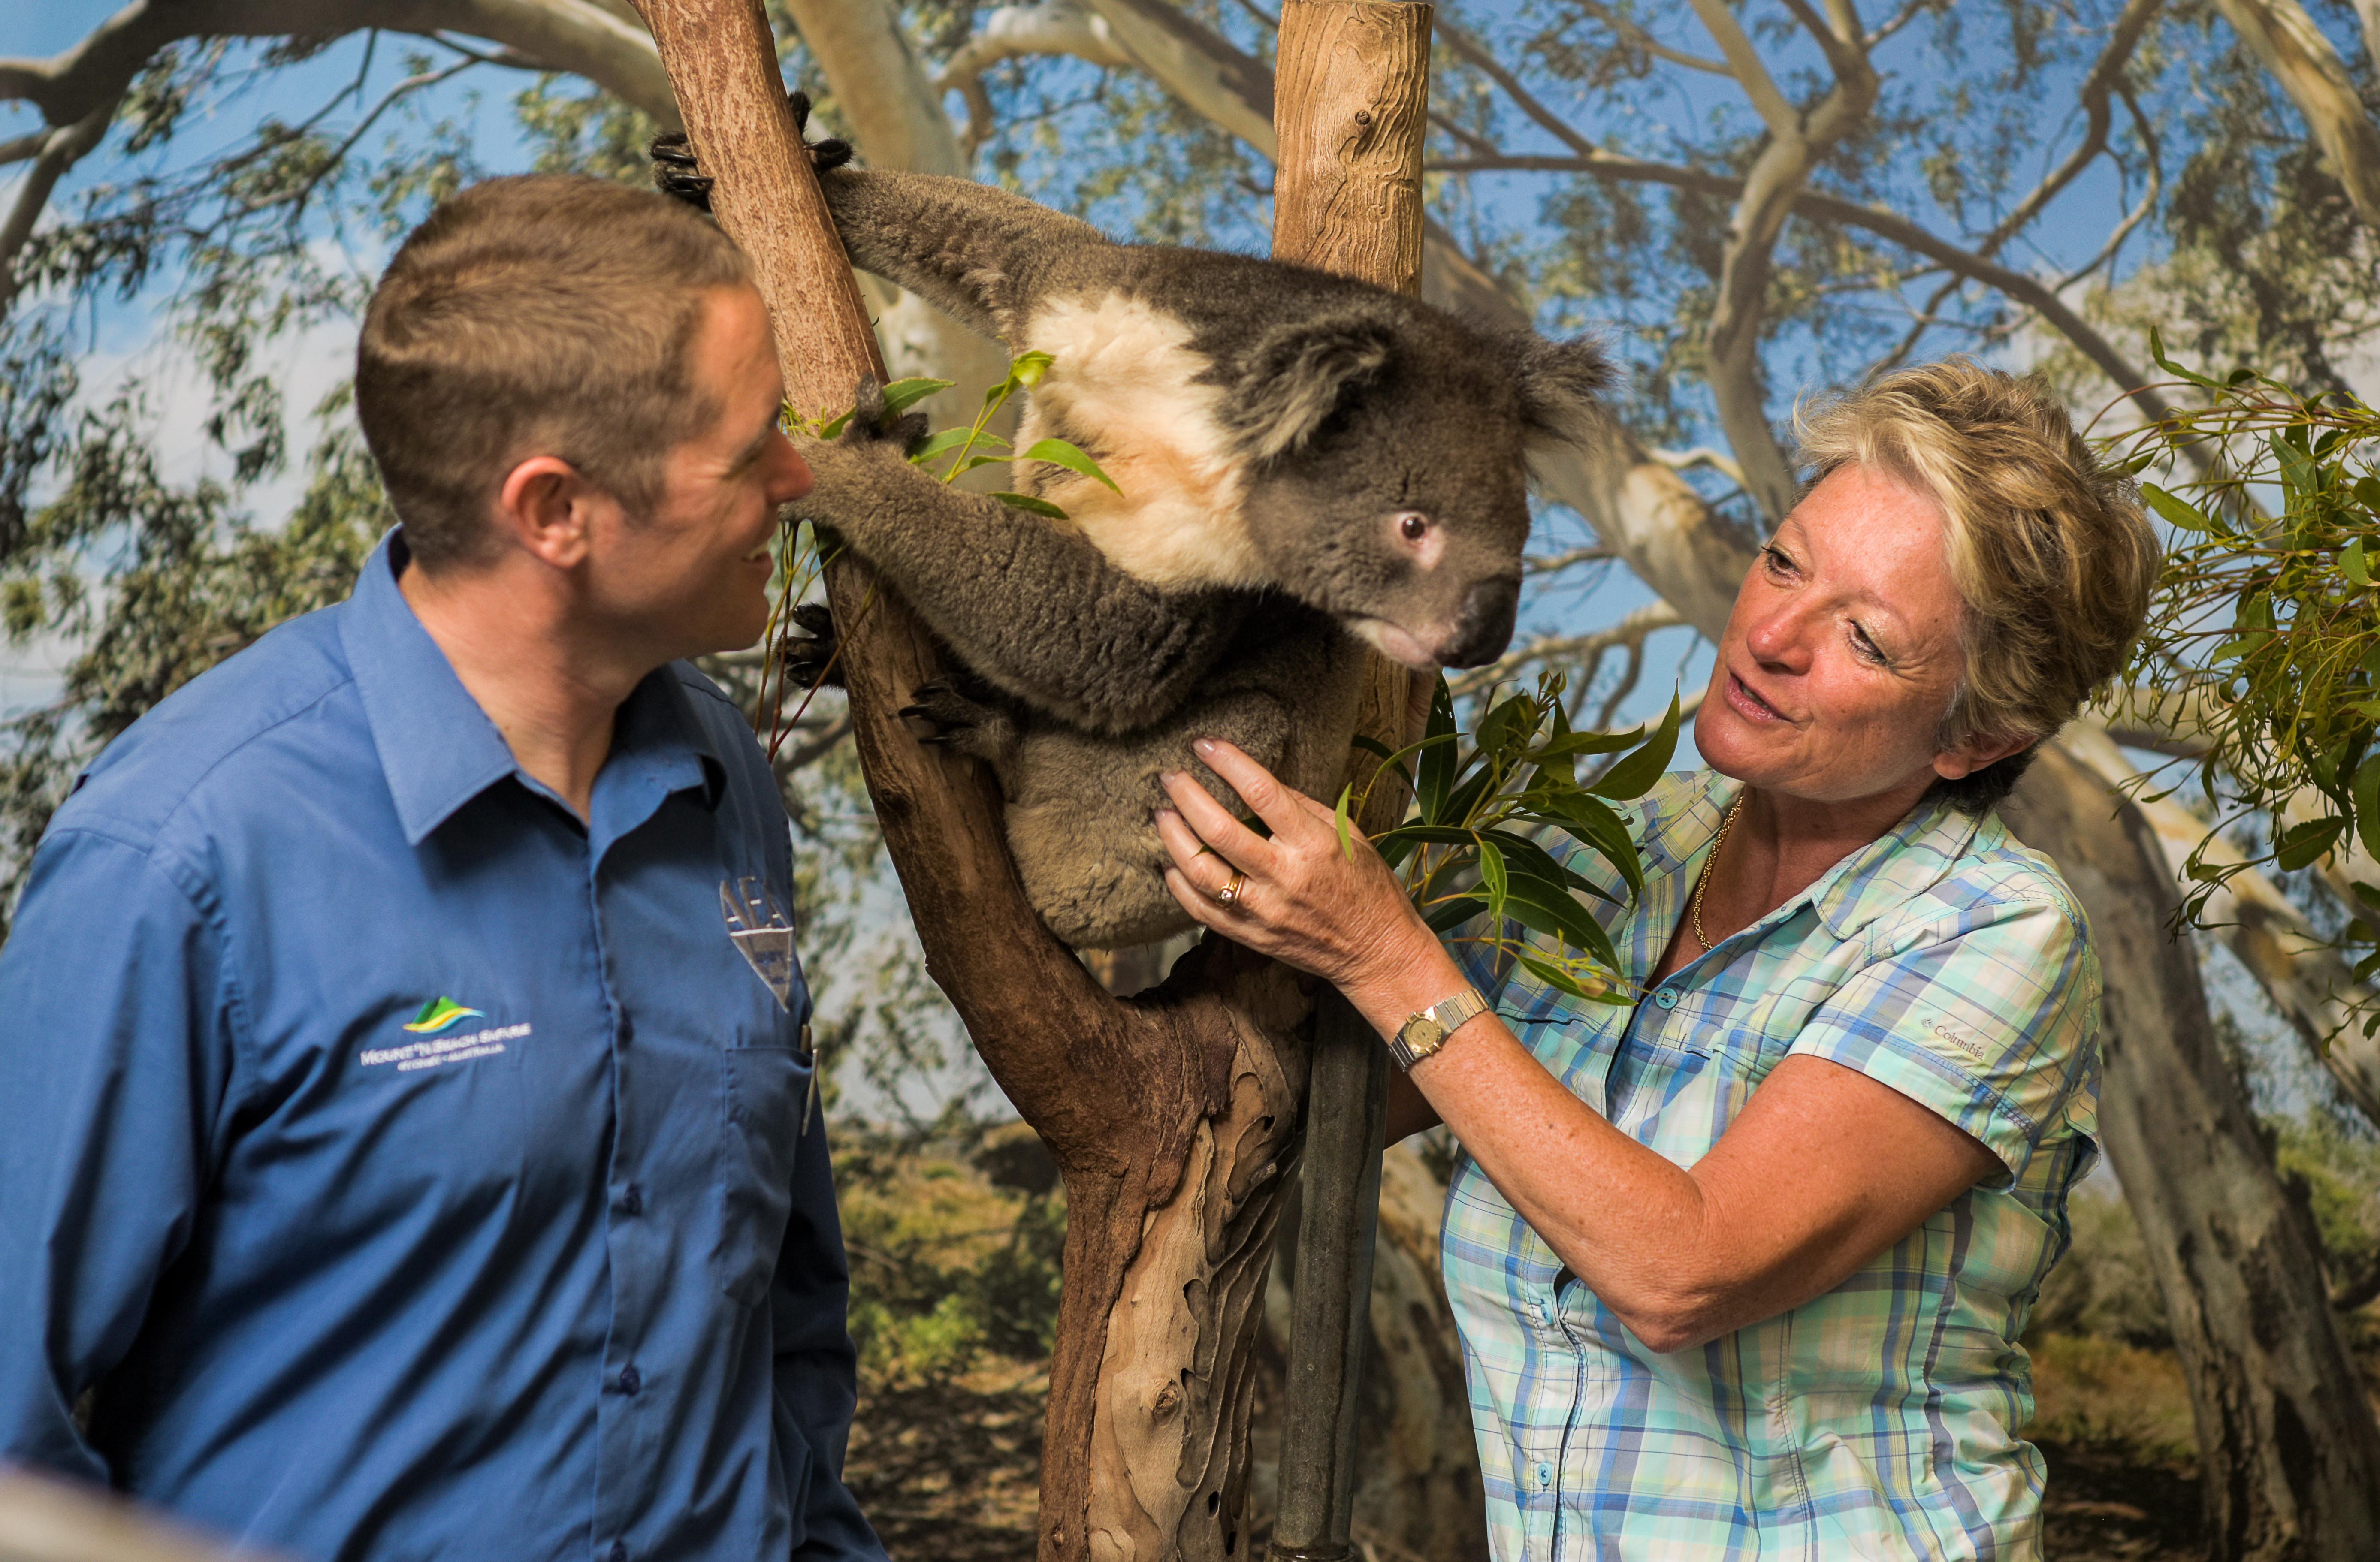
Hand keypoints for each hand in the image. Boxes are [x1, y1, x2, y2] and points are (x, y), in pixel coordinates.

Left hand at [1155, 738, 1434, 992]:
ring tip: (1163, 814)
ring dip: (1174, 838)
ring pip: (1201, 872)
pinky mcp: (1251, 936)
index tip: (1204, 745)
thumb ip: (1302, 807)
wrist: (1377, 952)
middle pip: (1220, 831)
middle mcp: (1284, 877)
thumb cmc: (1367, 886)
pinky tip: (1170, 863)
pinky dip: (1178, 885)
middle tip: (1170, 776)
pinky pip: (1201, 910)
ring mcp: (1263, 911)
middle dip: (1187, 797)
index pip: (1261, 793)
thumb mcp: (1349, 835)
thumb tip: (1254, 782)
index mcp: (1313, 844)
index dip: (1228, 763)